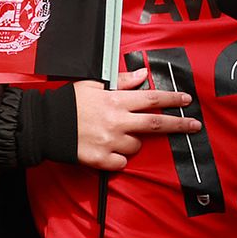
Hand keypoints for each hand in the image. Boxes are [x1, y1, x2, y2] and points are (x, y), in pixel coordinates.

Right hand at [73, 67, 201, 170]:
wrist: (41, 126)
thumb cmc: (67, 103)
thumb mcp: (94, 85)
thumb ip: (122, 81)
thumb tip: (143, 74)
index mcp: (116, 101)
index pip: (152, 98)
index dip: (173, 99)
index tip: (187, 100)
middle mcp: (116, 121)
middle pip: (156, 124)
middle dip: (179, 124)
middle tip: (194, 126)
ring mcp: (109, 142)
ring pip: (136, 146)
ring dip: (133, 142)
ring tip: (114, 135)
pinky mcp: (100, 160)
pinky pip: (121, 163)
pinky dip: (118, 159)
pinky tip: (106, 151)